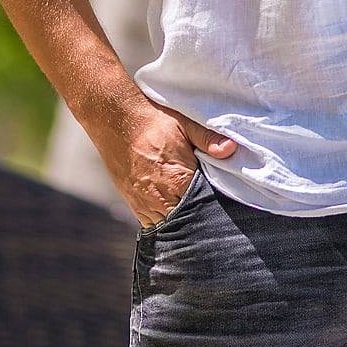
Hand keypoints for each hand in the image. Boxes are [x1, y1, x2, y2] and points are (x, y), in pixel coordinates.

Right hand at [100, 96, 237, 227]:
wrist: (115, 118)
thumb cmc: (153, 121)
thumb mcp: (186, 124)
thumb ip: (209, 139)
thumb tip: (231, 149)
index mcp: (177, 181)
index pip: (203, 207)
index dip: (215, 208)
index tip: (226, 207)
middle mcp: (159, 199)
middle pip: (187, 222)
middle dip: (200, 219)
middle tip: (213, 217)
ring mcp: (143, 204)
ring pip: (168, 227)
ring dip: (181, 222)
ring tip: (196, 217)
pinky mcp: (132, 203)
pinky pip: (151, 224)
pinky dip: (165, 222)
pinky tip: (175, 214)